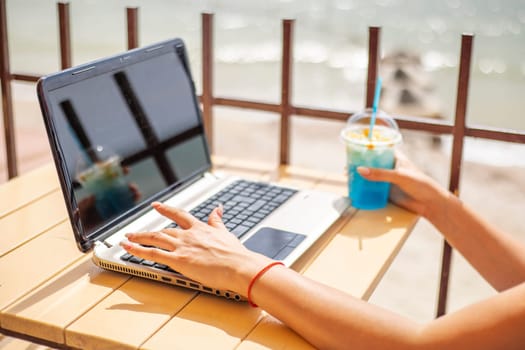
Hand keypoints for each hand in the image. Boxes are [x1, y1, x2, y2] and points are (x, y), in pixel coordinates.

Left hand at [120, 202, 271, 293]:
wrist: (238, 266)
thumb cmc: (235, 254)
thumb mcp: (225, 233)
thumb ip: (218, 221)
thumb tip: (218, 208)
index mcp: (200, 228)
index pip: (179, 215)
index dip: (166, 209)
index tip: (157, 205)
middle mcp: (188, 235)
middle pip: (163, 230)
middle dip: (147, 230)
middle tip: (134, 231)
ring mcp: (182, 247)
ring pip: (154, 239)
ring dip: (138, 238)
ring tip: (127, 239)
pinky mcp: (178, 260)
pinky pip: (153, 254)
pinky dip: (138, 250)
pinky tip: (128, 248)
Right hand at [357, 151, 448, 217]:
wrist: (430, 204)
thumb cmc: (420, 184)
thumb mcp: (399, 176)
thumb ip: (380, 174)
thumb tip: (360, 170)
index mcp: (395, 158)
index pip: (378, 150)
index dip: (366, 149)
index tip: (353, 149)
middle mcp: (390, 168)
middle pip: (372, 164)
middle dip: (360, 164)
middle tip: (347, 166)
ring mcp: (388, 180)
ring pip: (371, 177)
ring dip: (361, 178)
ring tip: (348, 178)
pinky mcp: (387, 192)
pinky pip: (373, 189)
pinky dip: (364, 189)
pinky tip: (356, 190)